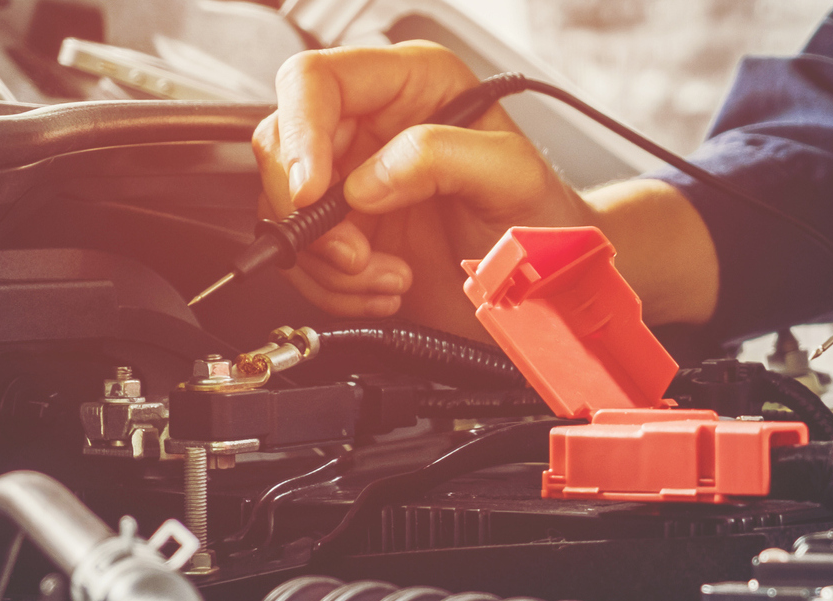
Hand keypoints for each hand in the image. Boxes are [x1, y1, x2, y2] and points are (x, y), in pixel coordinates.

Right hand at [253, 41, 594, 330]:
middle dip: (311, 214)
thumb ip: (443, 157)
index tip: (313, 191)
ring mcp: (354, 181)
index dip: (300, 133)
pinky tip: (388, 287)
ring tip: (391, 276)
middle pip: (283, 147)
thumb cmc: (544, 219)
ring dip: (329, 262)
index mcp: (410, 84)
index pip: (314, 80)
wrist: (550, 286)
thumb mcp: (511, 176)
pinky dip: (335, 287)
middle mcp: (373, 126)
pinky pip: (303, 258)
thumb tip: (368, 180)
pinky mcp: (348, 233)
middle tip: (357, 253)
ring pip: (284, 210)